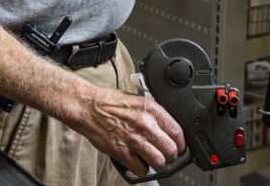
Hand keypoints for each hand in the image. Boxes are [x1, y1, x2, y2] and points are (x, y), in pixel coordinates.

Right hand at [71, 86, 185, 177]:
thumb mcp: (138, 100)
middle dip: (171, 155)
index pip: (178, 132)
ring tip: (151, 158)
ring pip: (159, 162)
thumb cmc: (110, 103)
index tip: (179, 146)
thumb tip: (168, 126)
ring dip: (157, 163)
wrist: (88, 107)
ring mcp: (134, 139)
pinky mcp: (122, 152)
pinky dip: (140, 168)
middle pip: (172, 150)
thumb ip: (154, 113)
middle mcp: (145, 125)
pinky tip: (137, 161)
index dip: (181, 143)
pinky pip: (141, 169)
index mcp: (152, 110)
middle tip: (166, 154)